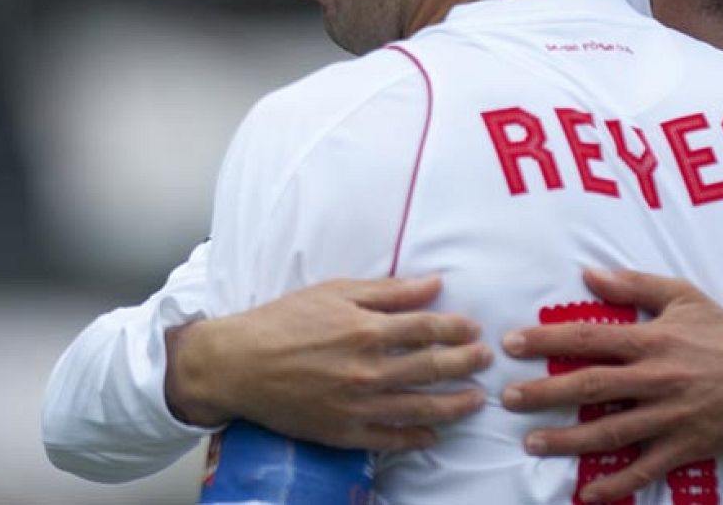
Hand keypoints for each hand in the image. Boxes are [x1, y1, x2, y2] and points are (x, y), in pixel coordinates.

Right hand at [165, 276, 490, 450]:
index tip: (474, 329)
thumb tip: (435, 284)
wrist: (237, 364)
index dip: (457, 328)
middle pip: (433, 368)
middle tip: (486, 360)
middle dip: (466, 364)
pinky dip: (415, 438)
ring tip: (476, 400)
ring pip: (420, 407)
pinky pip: (388, 438)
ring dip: (454, 404)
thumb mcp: (336, 292)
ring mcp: (357, 405)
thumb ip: (389, 291)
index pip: (428, 329)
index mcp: (367, 329)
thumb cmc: (284, 321)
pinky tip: (434, 435)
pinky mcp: (342, 432)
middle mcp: (367, 369)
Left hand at [500, 268, 722, 502]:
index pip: (590, 338)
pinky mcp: (683, 447)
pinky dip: (615, 484)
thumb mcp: (684, 297)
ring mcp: (669, 417)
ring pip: (610, 432)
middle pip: (590, 387)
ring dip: (567, 441)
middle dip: (545, 394)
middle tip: (508, 398)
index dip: (548, 341)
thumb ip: (635, 285)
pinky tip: (586, 492)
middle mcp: (656, 379)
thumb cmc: (722, 334)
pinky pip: (644, 469)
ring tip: (532, 443)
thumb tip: (589, 274)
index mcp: (653, 340)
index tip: (512, 343)